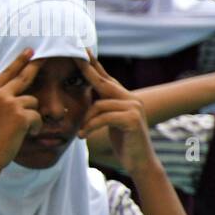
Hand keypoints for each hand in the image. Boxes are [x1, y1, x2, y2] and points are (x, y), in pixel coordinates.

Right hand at [0, 48, 42, 170]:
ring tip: (24, 129)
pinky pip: (37, 116)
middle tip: (46, 57)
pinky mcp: (22, 116)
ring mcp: (10, 105)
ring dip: (32, 114)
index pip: (6, 74)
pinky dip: (35, 126)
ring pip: (33, 101)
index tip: (29, 51)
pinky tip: (28, 134)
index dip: (19, 61)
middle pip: (23, 77)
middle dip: (35, 66)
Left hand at [77, 51, 156, 176]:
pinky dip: (90, 126)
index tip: (81, 51)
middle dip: (87, 70)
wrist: (139, 163)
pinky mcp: (132, 119)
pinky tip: (83, 136)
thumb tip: (86, 92)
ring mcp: (134, 108)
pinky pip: (103, 117)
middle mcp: (131, 99)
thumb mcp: (108, 122)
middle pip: (103, 82)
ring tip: (81, 133)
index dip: (93, 65)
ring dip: (86, 120)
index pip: (106, 79)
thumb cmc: (122, 143)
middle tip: (75, 57)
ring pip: (99, 105)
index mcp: (124, 98)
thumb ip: (101, 107)